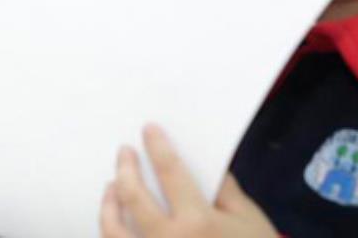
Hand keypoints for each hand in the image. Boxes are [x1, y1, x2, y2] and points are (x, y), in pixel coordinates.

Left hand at [100, 125, 276, 237]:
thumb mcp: (248, 220)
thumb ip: (225, 190)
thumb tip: (206, 163)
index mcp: (198, 222)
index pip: (170, 172)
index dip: (158, 147)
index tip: (149, 129)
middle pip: (133, 196)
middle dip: (125, 168)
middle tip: (124, 152)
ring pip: (114, 229)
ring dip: (109, 203)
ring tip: (111, 186)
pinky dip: (112, 233)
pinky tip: (115, 221)